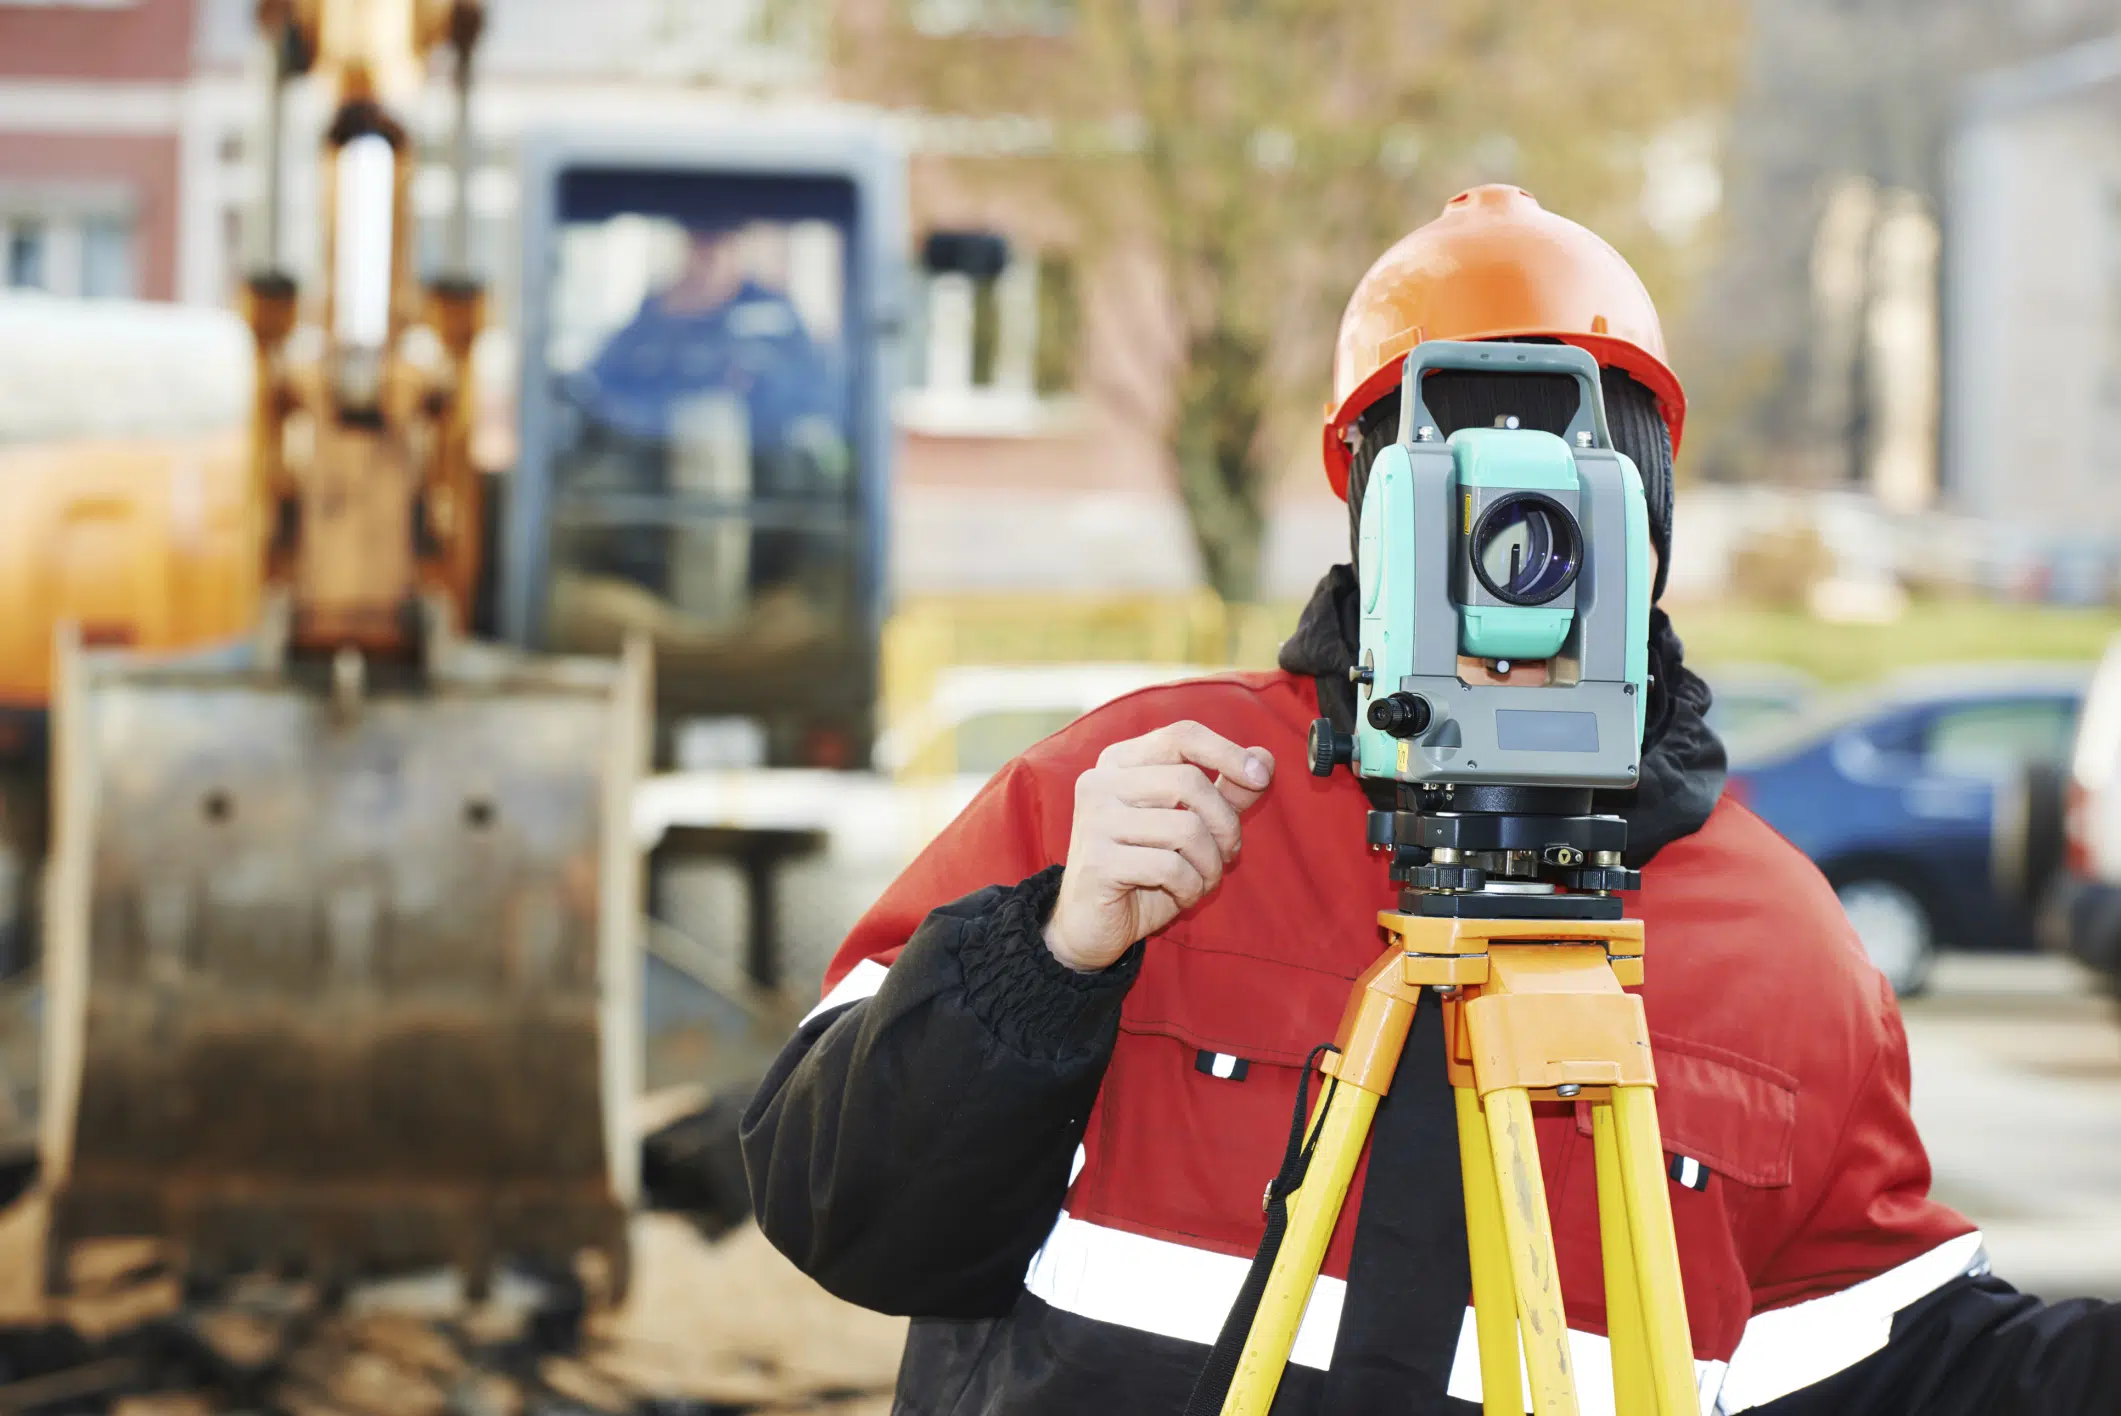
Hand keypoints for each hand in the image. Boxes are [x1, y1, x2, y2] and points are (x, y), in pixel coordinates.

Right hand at [1044, 721, 1275, 971]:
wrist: (1091, 926)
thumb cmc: (1143, 871)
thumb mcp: (1189, 827)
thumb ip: (1223, 791)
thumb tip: (1263, 757)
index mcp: (1119, 762)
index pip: (1182, 736)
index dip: (1228, 753)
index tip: (1261, 777)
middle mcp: (1100, 782)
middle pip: (1190, 781)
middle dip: (1225, 824)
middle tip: (1228, 853)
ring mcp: (1095, 820)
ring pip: (1186, 828)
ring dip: (1210, 863)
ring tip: (1203, 879)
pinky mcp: (1098, 862)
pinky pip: (1171, 867)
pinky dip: (1191, 886)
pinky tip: (1181, 895)